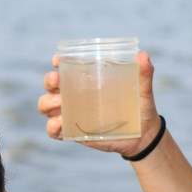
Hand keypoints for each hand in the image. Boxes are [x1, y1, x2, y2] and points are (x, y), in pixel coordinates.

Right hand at [38, 50, 163, 156]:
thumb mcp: (143, 90)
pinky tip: (60, 123)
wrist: (144, 135)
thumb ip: (144, 73)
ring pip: (47, 106)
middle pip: (52, 85)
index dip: (59, 61)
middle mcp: (76, 95)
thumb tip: (143, 55)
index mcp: (89, 80)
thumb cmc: (140, 107)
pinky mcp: (74, 132)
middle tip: (57, 80)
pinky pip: (54, 130)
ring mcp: (73, 113)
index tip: (58, 59)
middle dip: (49, 81)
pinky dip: (53, 126)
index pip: (67, 66)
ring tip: (60, 103)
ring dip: (47, 103)